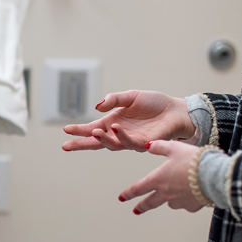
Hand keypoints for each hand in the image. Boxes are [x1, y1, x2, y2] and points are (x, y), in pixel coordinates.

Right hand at [62, 90, 194, 151]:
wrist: (176, 110)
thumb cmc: (155, 104)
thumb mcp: (131, 96)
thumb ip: (114, 99)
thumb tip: (97, 106)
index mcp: (113, 122)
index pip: (91, 129)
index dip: (79, 130)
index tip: (66, 130)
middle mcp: (119, 133)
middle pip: (96, 142)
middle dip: (81, 144)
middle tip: (67, 145)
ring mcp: (130, 140)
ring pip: (111, 144)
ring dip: (101, 139)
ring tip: (93, 131)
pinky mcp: (144, 143)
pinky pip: (130, 142)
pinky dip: (121, 136)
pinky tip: (115, 128)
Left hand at [119, 140, 203, 213]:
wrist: (214, 176)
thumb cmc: (194, 161)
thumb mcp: (174, 148)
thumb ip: (159, 147)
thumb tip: (148, 145)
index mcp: (158, 180)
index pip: (138, 188)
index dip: (129, 193)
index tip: (122, 197)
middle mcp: (165, 193)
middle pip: (150, 203)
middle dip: (142, 206)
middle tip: (136, 210)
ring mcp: (178, 202)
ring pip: (170, 202)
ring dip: (170, 199)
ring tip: (178, 190)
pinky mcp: (191, 206)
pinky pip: (187, 204)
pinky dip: (188, 199)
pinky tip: (194, 192)